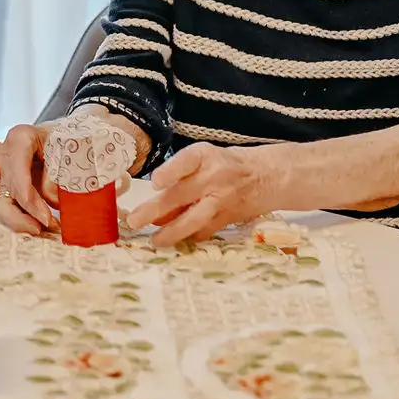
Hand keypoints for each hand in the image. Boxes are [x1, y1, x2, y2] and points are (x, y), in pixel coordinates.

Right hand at [0, 121, 57, 233]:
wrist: (68, 132)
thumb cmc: (68, 134)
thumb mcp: (66, 146)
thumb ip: (58, 173)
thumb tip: (53, 202)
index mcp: (20, 138)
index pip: (18, 171)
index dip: (29, 198)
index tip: (45, 217)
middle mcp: (9, 156)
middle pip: (8, 191)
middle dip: (25, 214)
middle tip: (48, 225)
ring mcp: (9, 173)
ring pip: (5, 204)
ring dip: (24, 221)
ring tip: (49, 228)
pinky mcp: (14, 186)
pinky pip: (14, 207)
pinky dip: (28, 219)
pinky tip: (47, 224)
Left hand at [124, 142, 277, 246]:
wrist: (265, 175)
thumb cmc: (222, 163)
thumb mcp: (202, 157)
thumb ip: (179, 175)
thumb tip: (153, 201)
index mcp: (204, 156)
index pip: (186, 161)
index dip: (171, 171)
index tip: (155, 182)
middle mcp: (213, 177)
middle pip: (182, 194)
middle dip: (155, 210)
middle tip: (134, 221)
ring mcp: (222, 200)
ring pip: (194, 218)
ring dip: (172, 231)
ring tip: (155, 240)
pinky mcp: (228, 218)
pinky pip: (206, 230)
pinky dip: (190, 237)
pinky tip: (176, 241)